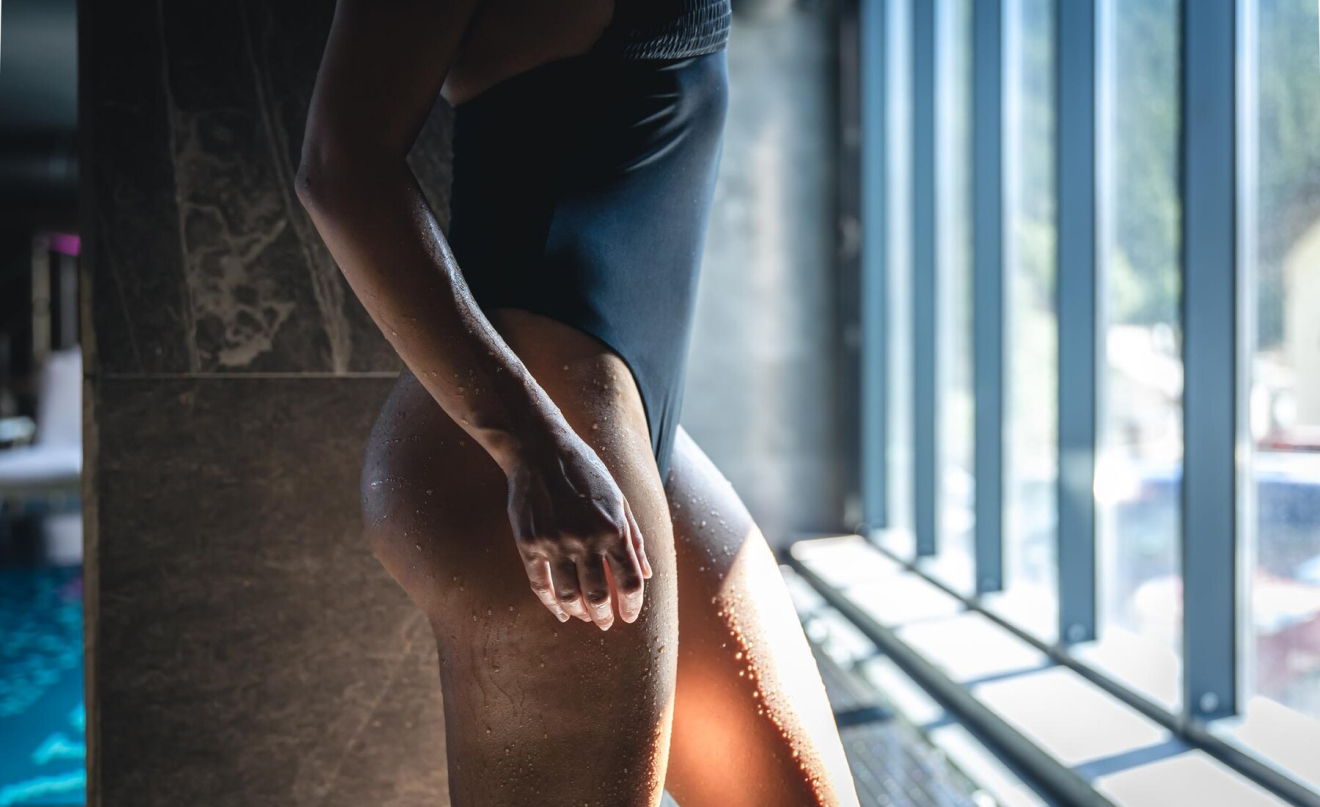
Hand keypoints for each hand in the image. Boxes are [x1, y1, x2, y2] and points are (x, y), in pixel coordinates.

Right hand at [505, 426, 652, 629]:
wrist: (540, 449)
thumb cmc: (586, 472)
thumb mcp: (619, 499)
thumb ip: (634, 538)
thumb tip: (647, 573)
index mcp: (613, 528)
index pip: (630, 582)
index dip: (633, 606)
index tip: (630, 616)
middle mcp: (586, 539)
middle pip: (599, 596)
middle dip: (605, 616)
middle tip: (605, 623)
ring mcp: (555, 543)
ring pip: (570, 595)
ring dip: (579, 612)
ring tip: (584, 616)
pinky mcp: (529, 543)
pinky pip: (541, 585)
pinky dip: (551, 603)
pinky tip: (560, 610)